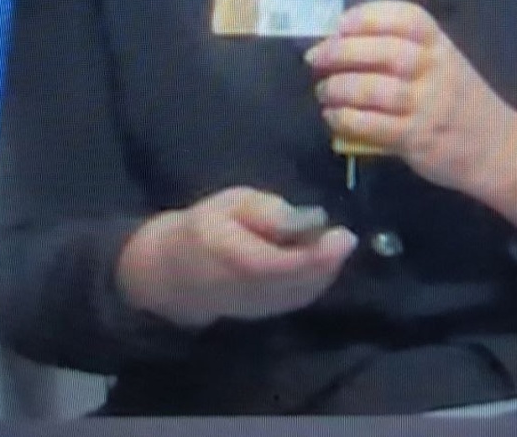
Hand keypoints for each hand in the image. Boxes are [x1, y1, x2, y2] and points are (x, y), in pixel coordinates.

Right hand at [115, 187, 356, 328]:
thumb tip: (300, 218)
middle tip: (345, 237)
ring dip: (325, 272)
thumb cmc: (201, 227)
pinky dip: (315, 283)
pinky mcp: (263, 314)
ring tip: (336, 246)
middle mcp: (250, 289)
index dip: (319, 253)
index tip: (343, 235)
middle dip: (329, 262)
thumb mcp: (228, 203)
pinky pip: (297, 300)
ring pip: (303, 294)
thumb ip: (264, 209)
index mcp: (236, 257)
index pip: (285, 263)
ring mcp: (258, 307)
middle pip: (301, 282)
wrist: (171, 273)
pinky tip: (323, 263)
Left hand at [305, 0, 516, 237]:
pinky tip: (333, 117)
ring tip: (323, 91)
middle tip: (315, 57)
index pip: (404, 18)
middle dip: (340, 51)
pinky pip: (373, 125)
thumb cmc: (460, 100)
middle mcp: (435, 69)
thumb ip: (404, 49)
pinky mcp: (418, 138)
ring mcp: (428, 105)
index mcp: (441, 44)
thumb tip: (340, 41)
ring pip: (373, 90)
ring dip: (338, 88)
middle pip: (382, 52)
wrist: (502, 149)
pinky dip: (346, 119)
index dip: (366, 16)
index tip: (338, 23)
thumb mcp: (443, 62)